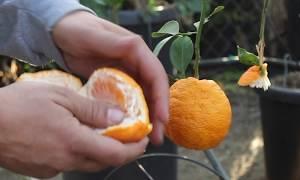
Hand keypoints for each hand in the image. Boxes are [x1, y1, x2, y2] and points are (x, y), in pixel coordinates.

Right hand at [0, 82, 147, 177]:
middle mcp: (66, 160)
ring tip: (106, 133)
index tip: (144, 139)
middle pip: (105, 161)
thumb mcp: (61, 97)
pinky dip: (82, 153)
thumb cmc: (19, 105)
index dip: (135, 149)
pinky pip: (71, 164)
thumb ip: (92, 109)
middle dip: (122, 150)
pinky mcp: (42, 170)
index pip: (116, 154)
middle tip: (130, 135)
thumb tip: (120, 116)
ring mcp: (53, 168)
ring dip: (102, 152)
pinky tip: (78, 137)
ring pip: (88, 163)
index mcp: (73, 141)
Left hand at [52, 11, 168, 144]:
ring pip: (145, 96)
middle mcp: (136, 62)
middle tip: (156, 136)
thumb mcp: (94, 34)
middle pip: (154, 90)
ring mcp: (128, 72)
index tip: (161, 118)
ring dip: (148, 116)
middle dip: (158, 113)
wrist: (62, 33)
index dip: (162, 97)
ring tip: (147, 138)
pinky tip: (131, 127)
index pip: (156, 75)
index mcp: (136, 50)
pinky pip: (130, 99)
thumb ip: (114, 43)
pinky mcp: (118, 82)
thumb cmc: (77, 30)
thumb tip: (135, 49)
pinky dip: (133, 113)